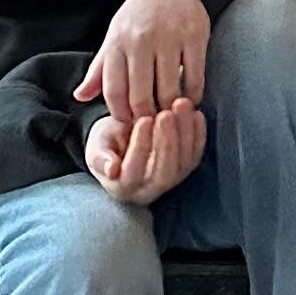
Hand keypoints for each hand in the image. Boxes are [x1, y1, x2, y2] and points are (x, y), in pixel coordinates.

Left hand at [76, 0, 211, 135]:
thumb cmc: (138, 17)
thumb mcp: (114, 38)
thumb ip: (99, 71)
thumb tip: (79, 97)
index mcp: (117, 43)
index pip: (114, 92)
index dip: (122, 115)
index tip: (130, 124)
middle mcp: (140, 40)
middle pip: (141, 96)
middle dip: (146, 118)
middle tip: (153, 126)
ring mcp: (169, 38)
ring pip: (169, 91)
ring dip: (170, 110)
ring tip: (170, 115)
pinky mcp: (195, 36)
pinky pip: (195, 77)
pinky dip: (193, 95)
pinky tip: (189, 100)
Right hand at [84, 99, 207, 206]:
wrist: (125, 141)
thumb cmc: (108, 143)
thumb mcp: (97, 146)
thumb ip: (100, 157)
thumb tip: (111, 169)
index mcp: (123, 186)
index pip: (134, 171)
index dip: (140, 146)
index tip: (143, 120)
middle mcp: (150, 189)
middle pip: (164, 171)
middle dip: (167, 141)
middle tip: (166, 113)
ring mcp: (172, 180)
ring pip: (183, 163)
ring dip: (185, 133)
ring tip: (181, 105)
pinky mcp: (186, 168)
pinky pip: (196, 153)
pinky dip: (199, 134)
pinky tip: (196, 113)